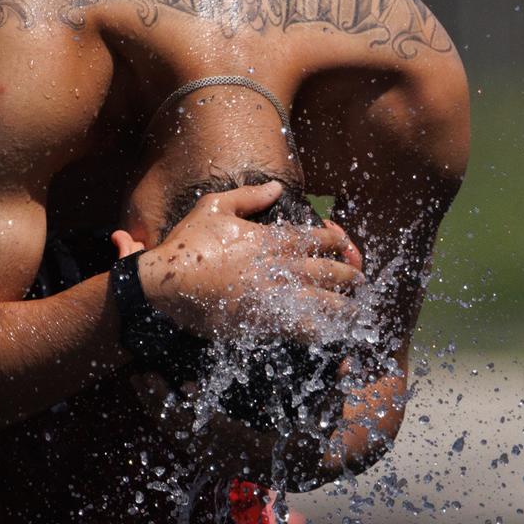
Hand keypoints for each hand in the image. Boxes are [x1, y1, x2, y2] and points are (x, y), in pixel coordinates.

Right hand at [120, 182, 362, 343]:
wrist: (164, 285)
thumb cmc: (187, 244)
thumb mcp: (213, 207)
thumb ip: (248, 197)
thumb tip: (277, 187)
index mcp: (270, 239)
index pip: (316, 238)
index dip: (335, 241)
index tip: (344, 247)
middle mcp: (278, 268)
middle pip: (327, 272)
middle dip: (348, 275)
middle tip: (358, 280)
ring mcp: (273, 298)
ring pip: (323, 303)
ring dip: (344, 307)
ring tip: (356, 312)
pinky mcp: (263, 323)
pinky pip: (302, 330)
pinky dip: (322, 332)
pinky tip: (333, 336)